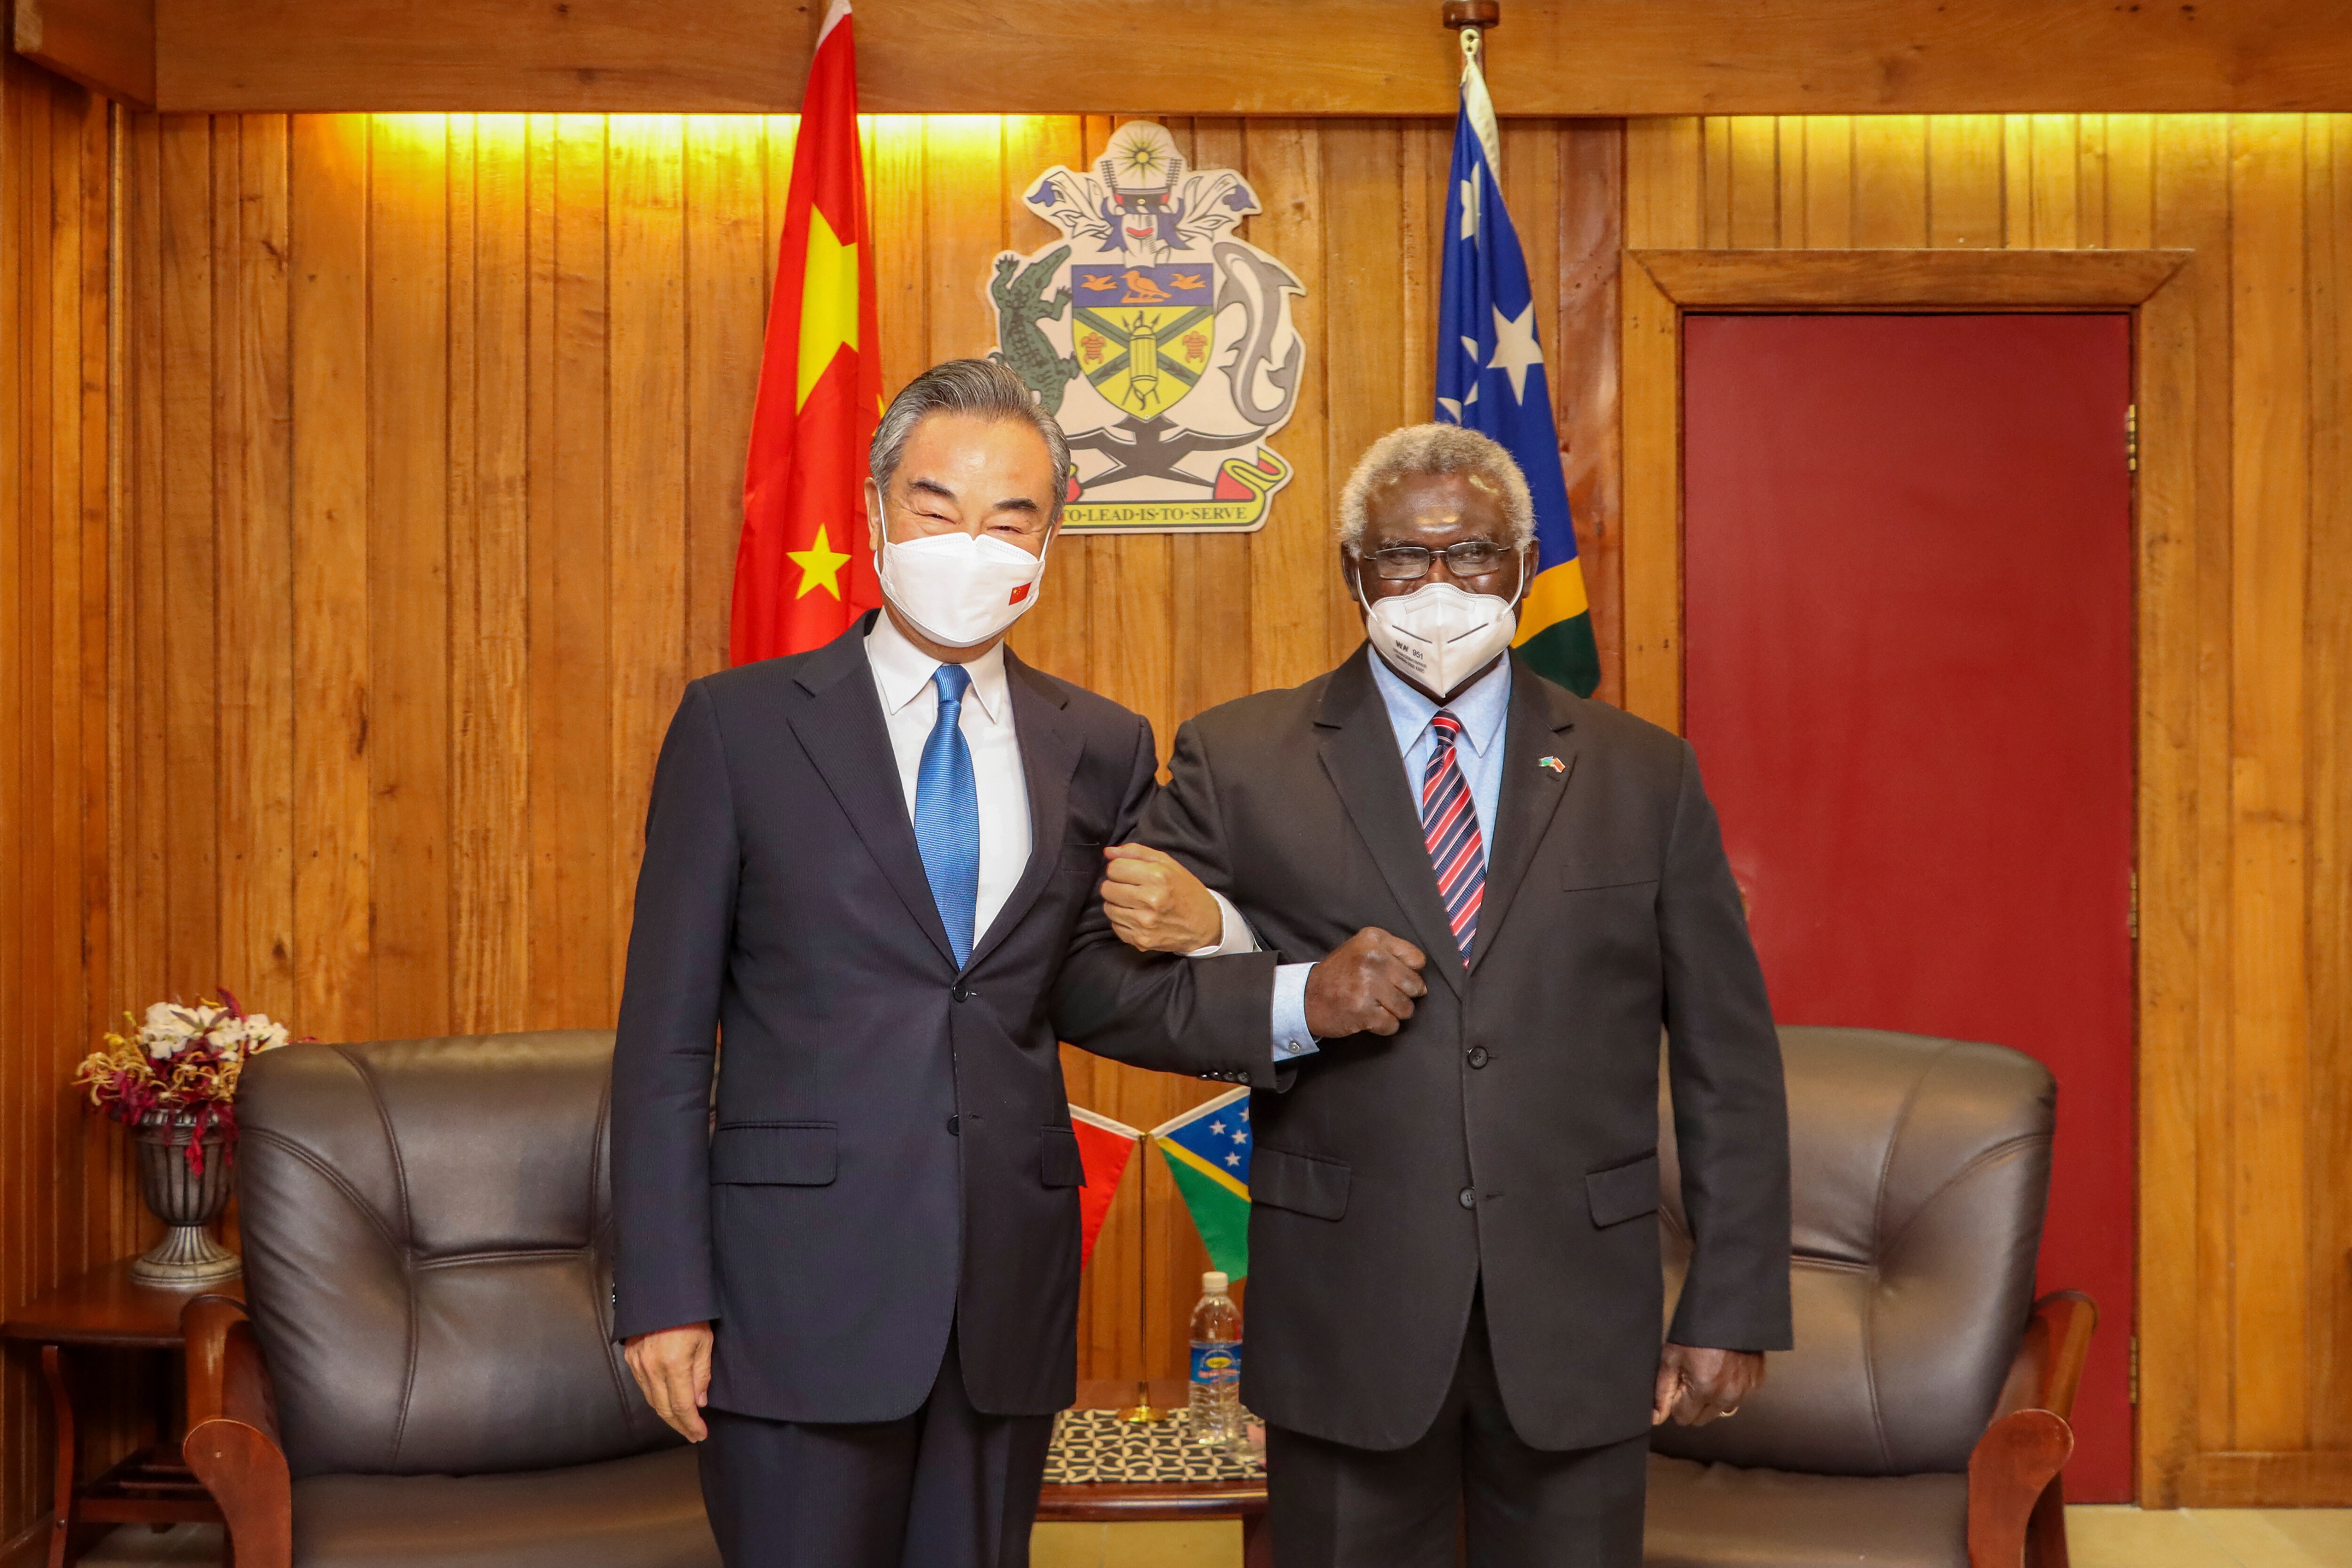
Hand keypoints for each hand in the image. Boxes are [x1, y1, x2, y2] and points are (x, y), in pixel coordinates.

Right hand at [624, 1322, 713, 1440]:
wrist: (663, 1290)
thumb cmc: (690, 1313)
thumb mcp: (705, 1342)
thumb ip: (702, 1374)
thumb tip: (699, 1402)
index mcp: (673, 1364)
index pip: (681, 1406)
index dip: (691, 1424)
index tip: (700, 1434)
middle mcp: (651, 1367)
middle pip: (663, 1408)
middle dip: (679, 1425)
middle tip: (692, 1434)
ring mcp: (637, 1362)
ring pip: (651, 1399)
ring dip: (666, 1415)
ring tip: (681, 1424)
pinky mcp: (630, 1356)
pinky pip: (642, 1385)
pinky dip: (654, 1398)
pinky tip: (665, 1403)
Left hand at [1101, 844, 1223, 952]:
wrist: (1204, 924)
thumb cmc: (1185, 890)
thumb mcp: (1167, 863)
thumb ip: (1136, 852)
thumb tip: (1108, 852)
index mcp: (1157, 877)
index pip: (1114, 868)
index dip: (1119, 868)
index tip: (1129, 873)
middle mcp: (1150, 900)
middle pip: (1107, 888)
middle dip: (1116, 885)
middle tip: (1131, 888)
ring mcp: (1145, 923)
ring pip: (1108, 908)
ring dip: (1117, 904)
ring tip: (1135, 903)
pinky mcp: (1141, 941)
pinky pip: (1115, 927)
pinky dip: (1123, 921)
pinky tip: (1137, 917)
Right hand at [1302, 927, 1426, 1037]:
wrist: (1306, 997)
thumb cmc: (1339, 974)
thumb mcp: (1363, 948)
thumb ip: (1394, 955)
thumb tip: (1423, 985)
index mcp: (1374, 939)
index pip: (1417, 960)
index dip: (1408, 973)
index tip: (1391, 977)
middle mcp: (1372, 958)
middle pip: (1415, 985)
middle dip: (1403, 995)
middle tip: (1383, 995)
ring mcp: (1368, 985)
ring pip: (1406, 1008)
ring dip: (1393, 1012)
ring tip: (1374, 1006)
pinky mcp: (1364, 1011)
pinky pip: (1392, 1025)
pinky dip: (1383, 1026)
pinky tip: (1368, 1017)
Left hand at [1651, 1343, 1764, 1426]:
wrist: (1728, 1313)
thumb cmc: (1695, 1332)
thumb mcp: (1671, 1358)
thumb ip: (1662, 1392)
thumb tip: (1656, 1418)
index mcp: (1704, 1390)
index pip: (1683, 1418)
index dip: (1677, 1402)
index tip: (1678, 1385)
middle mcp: (1727, 1396)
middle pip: (1702, 1419)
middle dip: (1693, 1404)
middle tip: (1691, 1378)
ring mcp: (1745, 1391)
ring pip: (1720, 1411)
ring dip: (1712, 1399)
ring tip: (1708, 1372)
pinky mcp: (1756, 1384)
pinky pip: (1737, 1399)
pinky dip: (1729, 1391)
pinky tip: (1724, 1370)